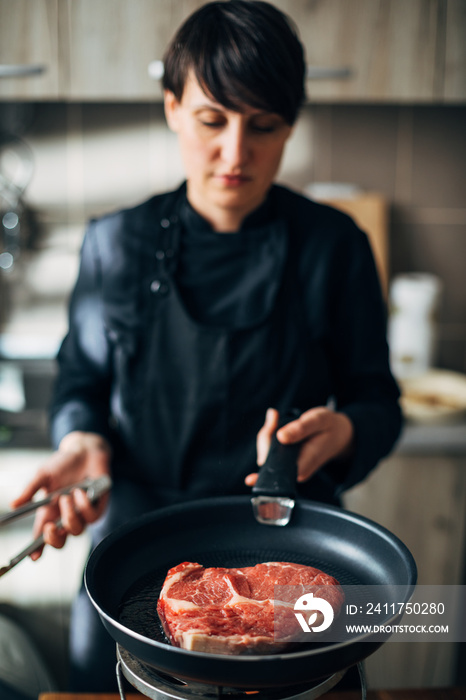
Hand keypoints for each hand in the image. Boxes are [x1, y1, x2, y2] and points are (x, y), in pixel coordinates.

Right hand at [10, 431, 111, 558]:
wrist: (85, 450)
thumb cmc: (63, 463)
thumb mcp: (43, 475)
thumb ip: (30, 490)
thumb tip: (13, 505)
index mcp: (48, 512)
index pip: (41, 537)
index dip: (36, 550)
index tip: (33, 556)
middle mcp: (65, 516)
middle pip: (60, 541)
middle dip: (54, 538)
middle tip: (49, 527)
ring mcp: (82, 514)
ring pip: (76, 530)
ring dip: (69, 515)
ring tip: (66, 496)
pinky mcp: (97, 507)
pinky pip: (92, 517)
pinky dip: (84, 505)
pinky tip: (80, 491)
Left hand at [245, 407, 353, 486]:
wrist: (340, 435)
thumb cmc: (329, 427)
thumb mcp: (319, 420)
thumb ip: (301, 428)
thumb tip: (281, 437)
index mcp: (304, 464)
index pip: (276, 471)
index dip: (261, 473)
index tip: (249, 479)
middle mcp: (295, 471)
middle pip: (267, 461)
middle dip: (265, 438)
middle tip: (275, 416)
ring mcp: (291, 467)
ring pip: (266, 455)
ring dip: (266, 436)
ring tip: (276, 418)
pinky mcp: (287, 462)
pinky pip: (270, 451)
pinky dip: (269, 437)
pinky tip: (274, 424)